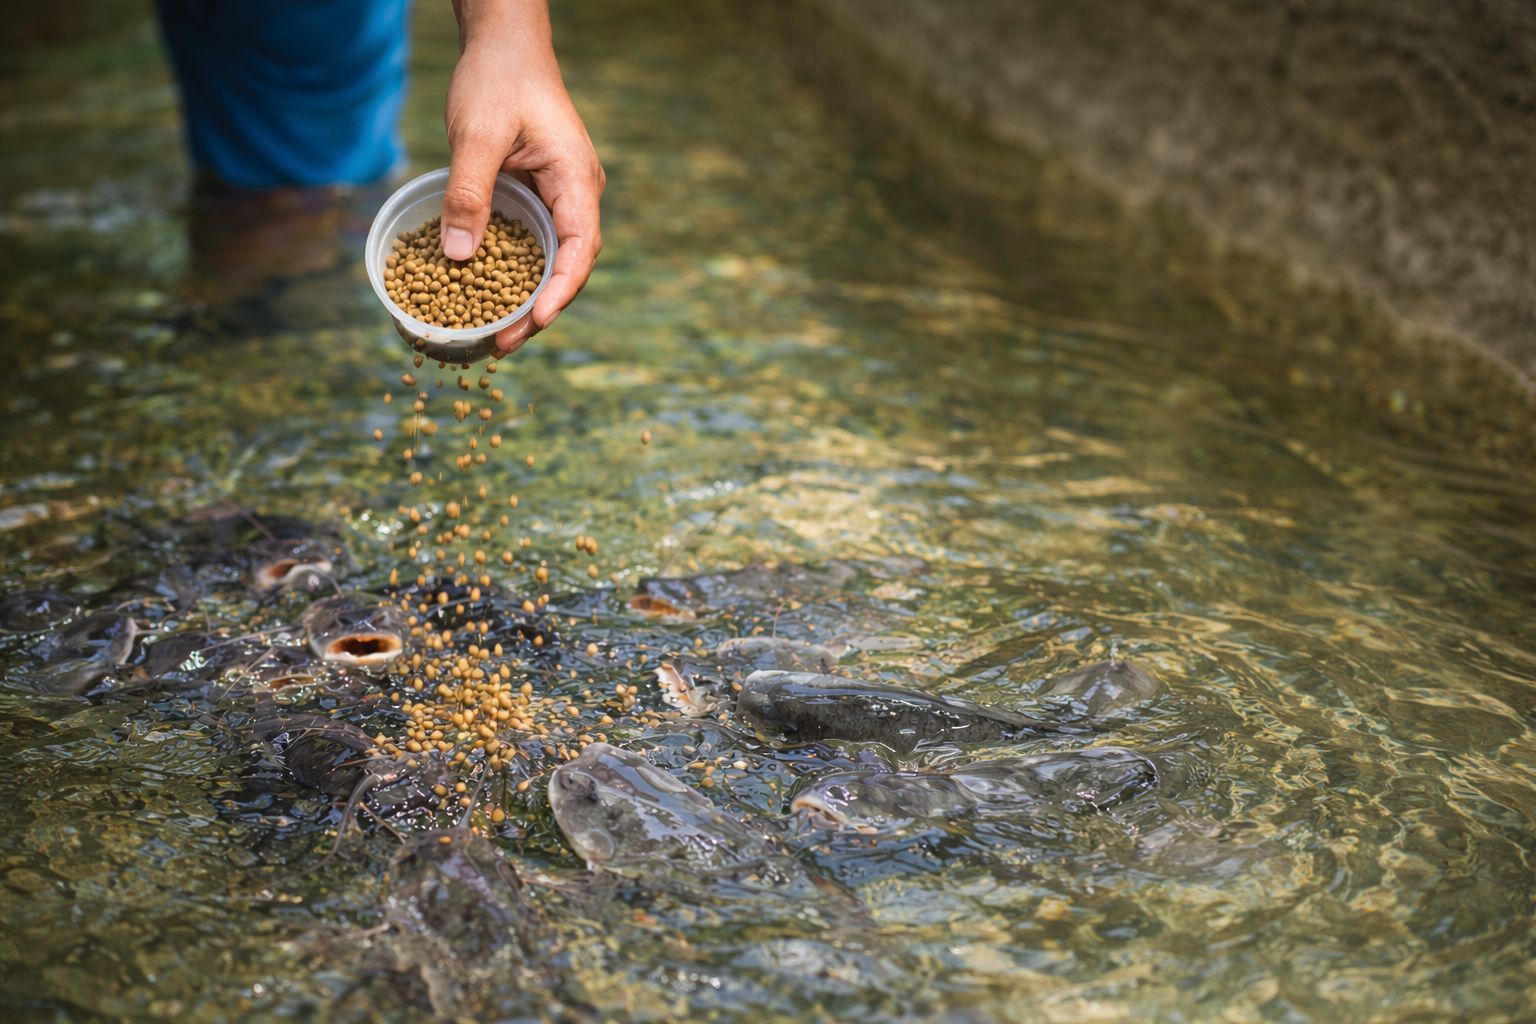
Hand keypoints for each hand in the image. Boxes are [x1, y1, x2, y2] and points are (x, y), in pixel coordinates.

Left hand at [441, 21, 603, 354]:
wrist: (503, 44)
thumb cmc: (496, 78)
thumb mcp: (476, 134)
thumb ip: (468, 194)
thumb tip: (456, 258)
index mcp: (575, 179)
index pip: (580, 248)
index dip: (561, 291)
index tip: (536, 321)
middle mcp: (575, 194)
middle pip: (568, 266)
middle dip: (539, 309)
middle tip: (502, 344)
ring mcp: (558, 196)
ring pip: (549, 259)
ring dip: (524, 297)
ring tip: (494, 334)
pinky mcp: (535, 195)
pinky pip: (529, 241)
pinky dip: (509, 271)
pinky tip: (483, 293)